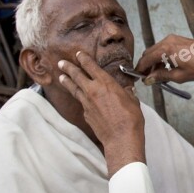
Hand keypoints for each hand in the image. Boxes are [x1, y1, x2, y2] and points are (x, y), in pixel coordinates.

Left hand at [58, 51, 145, 176]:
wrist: (121, 138)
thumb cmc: (130, 119)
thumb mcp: (133, 101)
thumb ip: (127, 93)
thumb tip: (127, 90)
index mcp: (106, 83)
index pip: (91, 67)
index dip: (84, 59)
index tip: (79, 54)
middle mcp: (93, 90)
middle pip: (77, 76)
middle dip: (68, 67)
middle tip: (61, 62)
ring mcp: (87, 103)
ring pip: (74, 89)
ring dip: (67, 81)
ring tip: (61, 77)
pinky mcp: (86, 114)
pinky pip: (81, 103)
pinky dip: (80, 99)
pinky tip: (80, 99)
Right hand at [135, 34, 193, 83]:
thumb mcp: (179, 76)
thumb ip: (161, 76)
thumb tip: (148, 79)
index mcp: (166, 50)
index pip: (146, 59)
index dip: (140, 69)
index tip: (138, 78)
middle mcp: (167, 41)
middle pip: (149, 53)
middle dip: (146, 65)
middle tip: (147, 78)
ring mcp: (173, 39)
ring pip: (156, 50)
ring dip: (153, 62)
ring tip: (157, 75)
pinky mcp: (178, 39)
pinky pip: (164, 48)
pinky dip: (161, 57)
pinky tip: (165, 68)